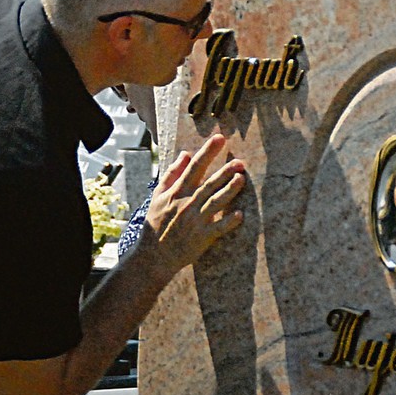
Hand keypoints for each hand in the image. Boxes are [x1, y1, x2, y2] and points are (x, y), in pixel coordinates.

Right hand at [140, 133, 245, 278]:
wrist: (153, 255)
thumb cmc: (156, 223)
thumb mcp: (158, 196)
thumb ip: (172, 174)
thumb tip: (185, 154)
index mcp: (177, 192)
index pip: (194, 167)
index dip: (208, 152)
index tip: (219, 138)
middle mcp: (187, 204)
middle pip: (209, 184)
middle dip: (225, 171)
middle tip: (240, 161)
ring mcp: (195, 221)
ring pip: (215, 202)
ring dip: (229, 190)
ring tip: (242, 179)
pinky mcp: (202, 237)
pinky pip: (218, 228)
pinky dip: (228, 222)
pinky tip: (240, 214)